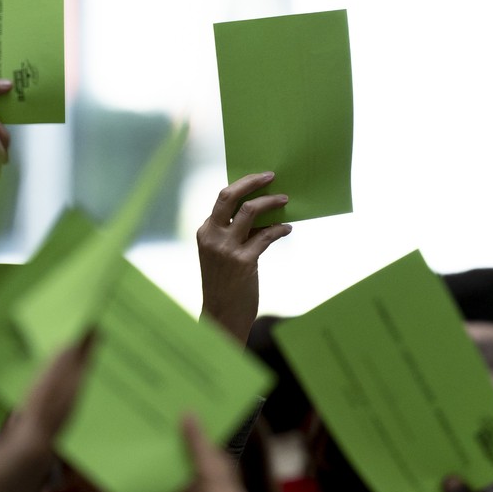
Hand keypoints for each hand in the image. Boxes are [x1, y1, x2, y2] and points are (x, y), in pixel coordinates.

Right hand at [0, 339, 91, 491]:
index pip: (50, 391)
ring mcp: (47, 444)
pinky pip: (59, 415)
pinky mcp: (42, 451)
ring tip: (84, 348)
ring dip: (77, 374)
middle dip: (80, 361)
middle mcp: (46, 437)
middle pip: (69, 391)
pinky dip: (64, 394)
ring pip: (68, 402)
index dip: (62, 363)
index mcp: (31, 437)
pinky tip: (63, 384)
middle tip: (94, 330)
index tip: (76, 336)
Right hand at [139, 415, 290, 491]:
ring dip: (192, 463)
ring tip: (168, 446)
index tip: (186, 414)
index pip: (210, 463)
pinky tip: (169, 485)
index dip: (197, 439)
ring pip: (208, 479)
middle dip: (196, 443)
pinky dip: (188, 486)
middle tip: (175, 421)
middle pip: (212, 464)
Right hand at [197, 172, 292, 344]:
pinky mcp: (243, 261)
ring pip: (250, 211)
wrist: (222, 315)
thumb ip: (235, 233)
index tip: (260, 178)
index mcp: (205, 232)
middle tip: (271, 176)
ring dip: (271, 202)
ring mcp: (226, 248)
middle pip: (230, 196)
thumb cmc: (225, 284)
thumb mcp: (223, 255)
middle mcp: (212, 236)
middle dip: (252, 182)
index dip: (243, 185)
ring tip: (285, 199)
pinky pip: (266, 235)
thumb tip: (261, 211)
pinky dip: (279, 229)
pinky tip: (287, 228)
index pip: (223, 198)